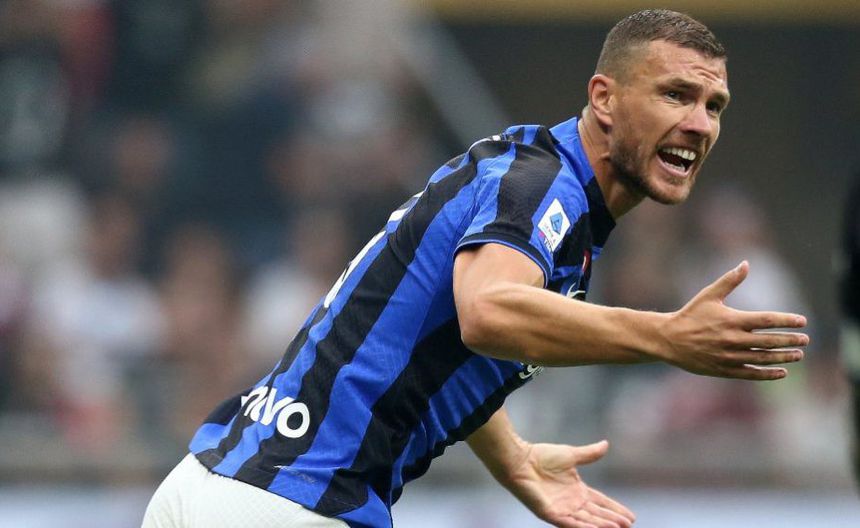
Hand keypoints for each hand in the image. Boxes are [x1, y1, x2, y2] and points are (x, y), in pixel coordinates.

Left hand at [502, 440, 634, 527]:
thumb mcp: (571, 455)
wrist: (520, 460)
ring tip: (618, 527)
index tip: (631, 517)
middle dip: (613, 520)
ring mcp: (561, 509)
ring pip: (586, 520)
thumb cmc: (541, 457)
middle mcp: (571, 502)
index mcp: (577, 490)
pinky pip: (569, 524)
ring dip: (602, 524)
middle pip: (597, 514)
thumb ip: (589, 454)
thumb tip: (606, 444)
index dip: (615, 509)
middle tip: (628, 526)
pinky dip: (583, 527)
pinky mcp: (550, 513)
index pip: (600, 502)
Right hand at [660, 261, 808, 379]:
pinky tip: (781, 371)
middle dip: (790, 340)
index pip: (767, 320)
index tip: (802, 321)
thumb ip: (729, 281)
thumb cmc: (690, 315)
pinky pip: (751, 373)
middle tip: (805, 339)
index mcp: (732, 320)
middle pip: (769, 341)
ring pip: (763, 358)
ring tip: (798, 355)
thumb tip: (745, 264)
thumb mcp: (708, 295)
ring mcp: (729, 356)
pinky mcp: (724, 370)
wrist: (668, 339)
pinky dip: (768, 374)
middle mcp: (733, 339)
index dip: (787, 320)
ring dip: (783, 357)